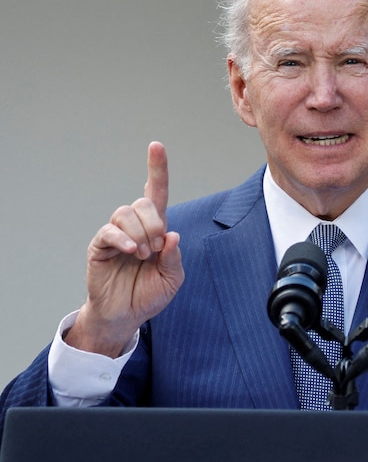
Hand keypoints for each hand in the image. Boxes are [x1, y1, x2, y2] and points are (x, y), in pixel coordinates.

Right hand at [65, 141, 184, 356]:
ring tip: (144, 255)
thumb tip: (171, 234)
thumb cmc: (149, 294)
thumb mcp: (172, 278)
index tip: (156, 146)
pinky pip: (109, 232)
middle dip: (155, 223)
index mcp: (156, 229)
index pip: (156, 192)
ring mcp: (116, 235)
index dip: (156, 169)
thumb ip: (174, 257)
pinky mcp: (99, 247)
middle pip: (143, 203)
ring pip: (125, 213)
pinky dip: (123, 239)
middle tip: (158, 247)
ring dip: (141, 233)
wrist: (126, 316)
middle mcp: (135, 227)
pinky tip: (132, 252)